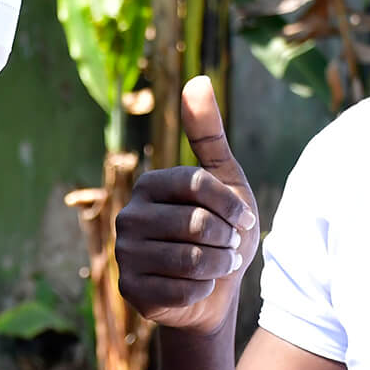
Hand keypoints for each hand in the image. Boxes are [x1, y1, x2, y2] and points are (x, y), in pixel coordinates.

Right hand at [115, 77, 259, 335]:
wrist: (215, 290)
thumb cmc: (221, 231)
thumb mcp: (225, 179)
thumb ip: (209, 133)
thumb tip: (198, 78)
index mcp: (149, 185)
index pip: (197, 184)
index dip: (231, 205)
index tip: (244, 220)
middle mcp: (128, 215)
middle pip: (197, 224)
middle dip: (227, 240)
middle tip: (228, 247)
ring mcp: (124, 254)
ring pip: (192, 259)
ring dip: (219, 266)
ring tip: (219, 265)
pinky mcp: (130, 289)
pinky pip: (182, 290)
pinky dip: (203, 291)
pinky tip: (199, 288)